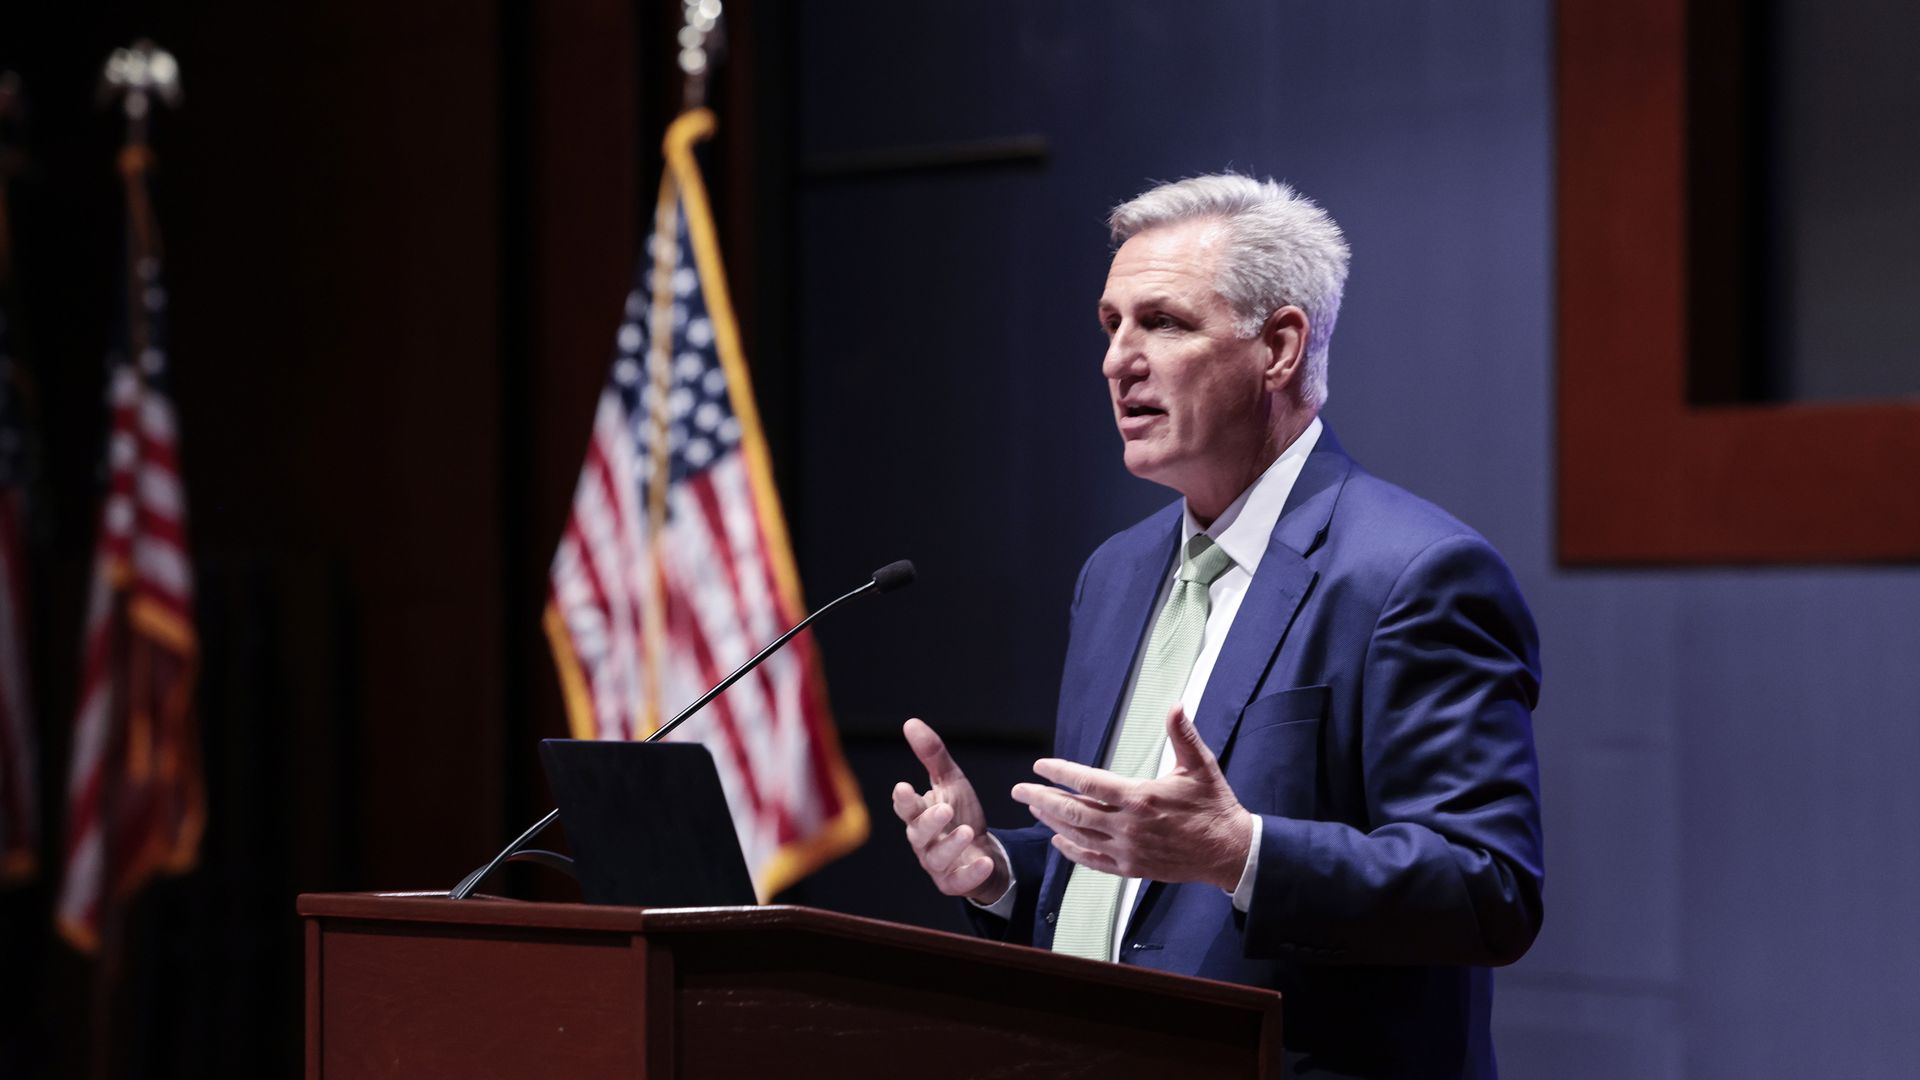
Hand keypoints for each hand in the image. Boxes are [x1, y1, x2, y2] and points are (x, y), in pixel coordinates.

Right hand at [892, 718, 1009, 903]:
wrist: (983, 850)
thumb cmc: (961, 813)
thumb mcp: (951, 781)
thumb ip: (932, 755)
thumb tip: (910, 722)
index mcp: (919, 815)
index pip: (906, 807)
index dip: (904, 799)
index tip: (904, 787)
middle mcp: (923, 841)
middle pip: (918, 833)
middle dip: (929, 822)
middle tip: (944, 809)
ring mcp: (937, 864)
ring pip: (936, 858)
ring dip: (951, 845)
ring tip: (967, 830)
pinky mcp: (953, 883)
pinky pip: (958, 881)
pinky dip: (970, 873)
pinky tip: (984, 861)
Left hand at [1011, 706, 1253, 890]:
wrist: (1229, 851)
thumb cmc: (1214, 806)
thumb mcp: (1200, 767)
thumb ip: (1183, 736)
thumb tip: (1175, 706)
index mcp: (1141, 798)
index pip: (1089, 783)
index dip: (1061, 773)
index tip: (1040, 766)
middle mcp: (1129, 826)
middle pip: (1074, 811)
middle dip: (1042, 798)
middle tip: (1020, 790)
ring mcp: (1128, 850)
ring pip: (1079, 835)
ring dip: (1053, 820)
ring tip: (1034, 807)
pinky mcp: (1132, 868)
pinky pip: (1093, 860)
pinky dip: (1072, 850)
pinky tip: (1058, 840)